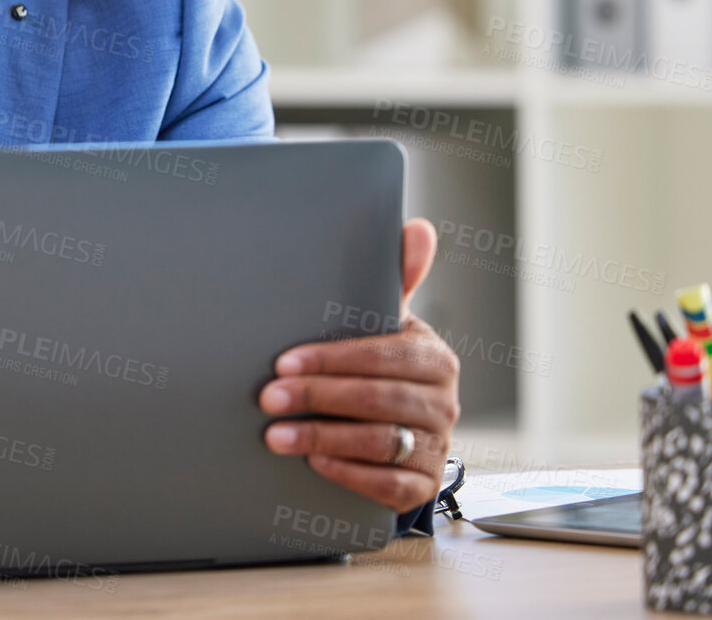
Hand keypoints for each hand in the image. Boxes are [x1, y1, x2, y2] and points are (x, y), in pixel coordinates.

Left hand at [258, 217, 459, 512]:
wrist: (407, 431)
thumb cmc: (384, 368)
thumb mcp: (389, 326)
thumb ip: (398, 280)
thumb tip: (418, 228)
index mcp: (433, 357)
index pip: (381, 356)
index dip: (331, 360)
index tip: (283, 362)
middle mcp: (443, 402)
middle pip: (377, 399)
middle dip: (317, 397)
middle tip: (268, 397)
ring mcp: (437, 445)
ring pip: (380, 442)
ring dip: (323, 437)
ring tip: (275, 435)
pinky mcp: (423, 484)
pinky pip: (389, 484)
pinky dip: (350, 473)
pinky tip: (314, 461)